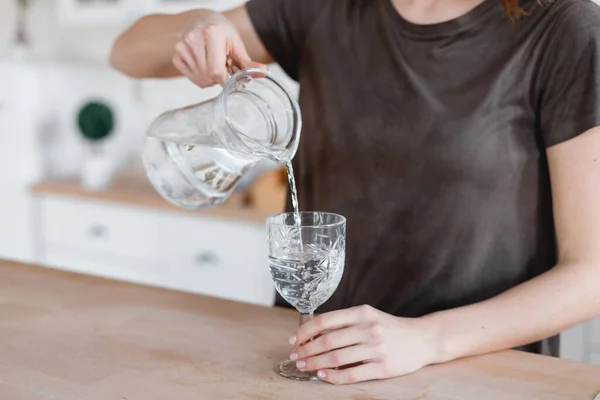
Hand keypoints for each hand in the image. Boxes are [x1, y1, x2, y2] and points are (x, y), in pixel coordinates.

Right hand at [172, 12, 266, 86]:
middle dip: (218, 79)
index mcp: (212, 34)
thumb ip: (248, 63)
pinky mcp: (176, 53)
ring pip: (199, 79)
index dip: (225, 80)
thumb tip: (264, 72)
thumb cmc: (222, 32)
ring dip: (209, 78)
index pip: (216, 71)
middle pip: (207, 77)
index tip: (231, 79)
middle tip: (223, 67)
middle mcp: (194, 38)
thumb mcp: (237, 45)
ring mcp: (182, 46)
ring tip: (213, 64)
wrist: (204, 20)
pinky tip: (203, 65)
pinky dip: (199, 77)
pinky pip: (189, 76)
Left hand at [288, 305, 437, 384]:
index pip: (326, 320)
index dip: (306, 331)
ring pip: (337, 358)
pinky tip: (323, 376)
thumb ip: (345, 322)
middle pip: (328, 341)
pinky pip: (352, 374)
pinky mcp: (383, 367)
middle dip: (307, 350)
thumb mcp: (368, 316)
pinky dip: (333, 377)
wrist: (423, 339)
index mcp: (362, 312)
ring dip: (316, 364)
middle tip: (295, 356)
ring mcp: (377, 349)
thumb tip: (313, 332)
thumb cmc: (389, 327)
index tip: (294, 339)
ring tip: (304, 366)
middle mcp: (369, 328)